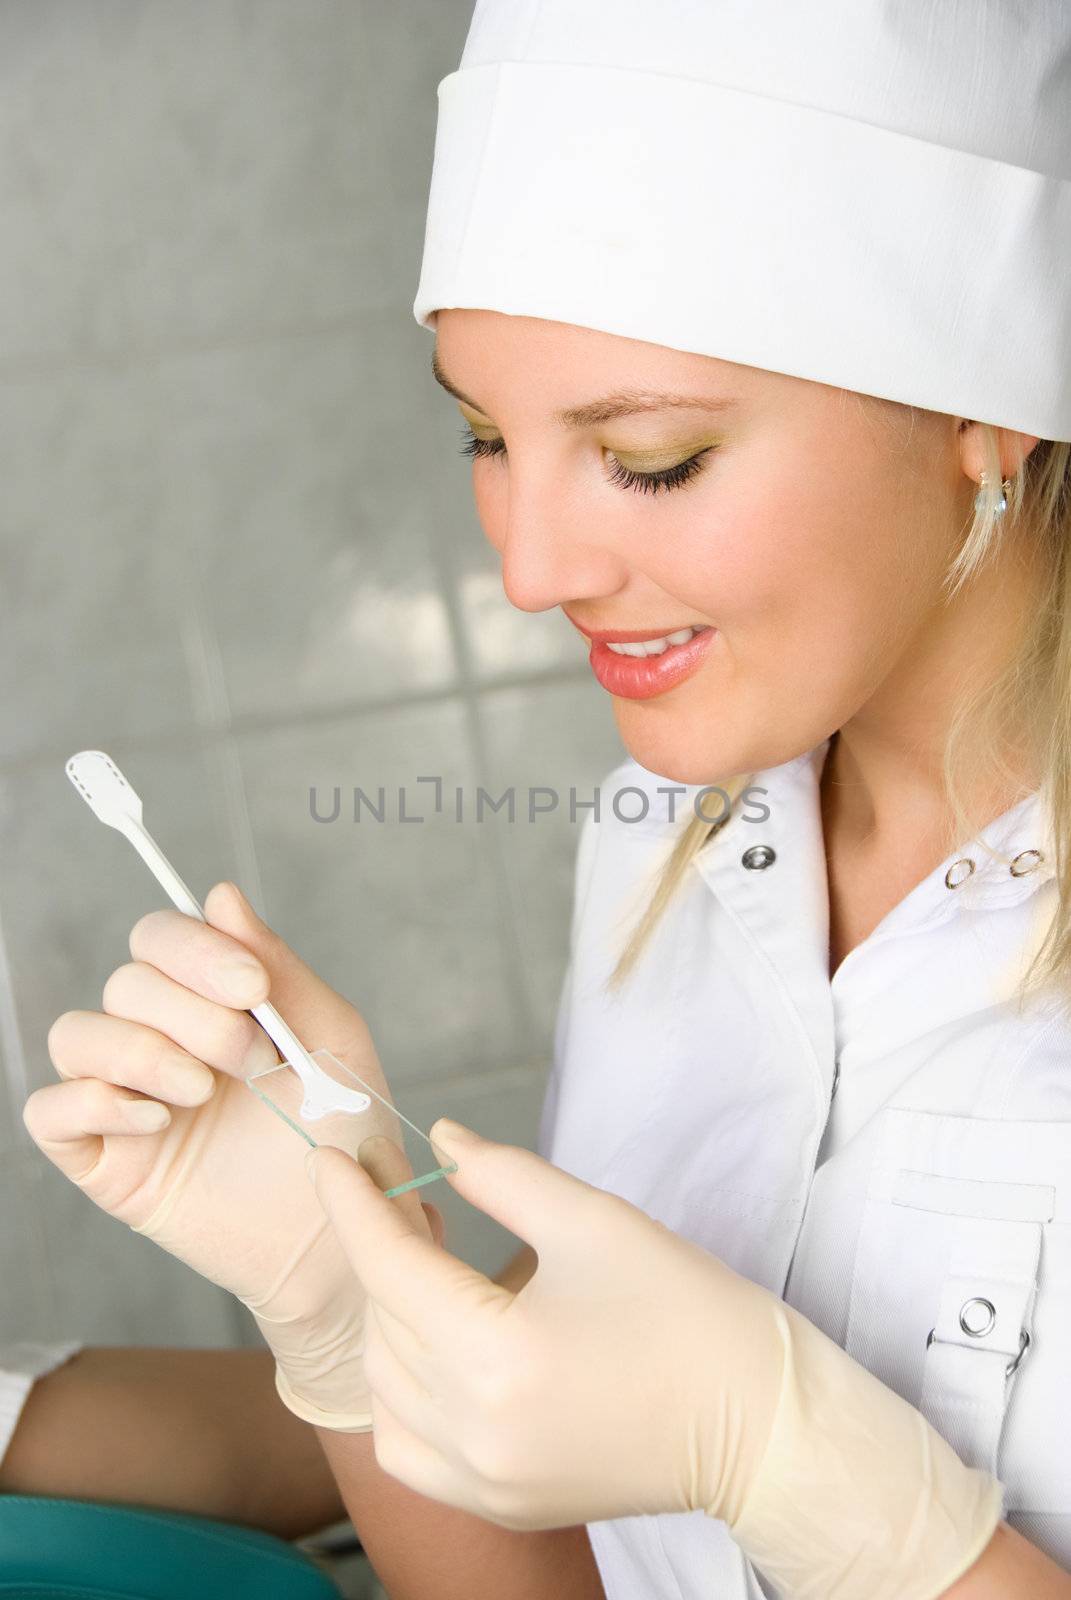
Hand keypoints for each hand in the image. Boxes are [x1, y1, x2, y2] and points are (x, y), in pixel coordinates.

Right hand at [25, 880, 440, 1429]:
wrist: (340, 1236)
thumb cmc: (343, 1136)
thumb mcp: (328, 1038)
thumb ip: (277, 966)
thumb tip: (220, 893)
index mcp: (212, 1003)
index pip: (161, 938)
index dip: (195, 949)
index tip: (250, 988)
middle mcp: (161, 1040)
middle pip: (126, 983)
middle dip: (191, 1013)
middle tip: (252, 1060)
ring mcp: (127, 1099)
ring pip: (78, 1035)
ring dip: (143, 1053)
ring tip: (204, 1093)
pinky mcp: (103, 1160)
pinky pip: (50, 1109)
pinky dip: (96, 1102)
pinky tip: (161, 1122)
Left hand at [309, 1121, 1002, 1599]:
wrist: (758, 1423)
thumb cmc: (687, 1313)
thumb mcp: (595, 1221)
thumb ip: (502, 1177)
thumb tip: (440, 1142)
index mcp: (498, 1356)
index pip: (390, 1268)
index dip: (356, 1204)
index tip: (334, 1160)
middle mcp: (475, 1433)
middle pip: (385, 1326)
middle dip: (386, 1256)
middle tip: (411, 1204)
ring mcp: (483, 1482)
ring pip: (384, 1389)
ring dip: (392, 1323)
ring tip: (436, 1273)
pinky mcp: (499, 1504)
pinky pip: (408, 1448)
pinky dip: (403, 1394)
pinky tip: (439, 1352)